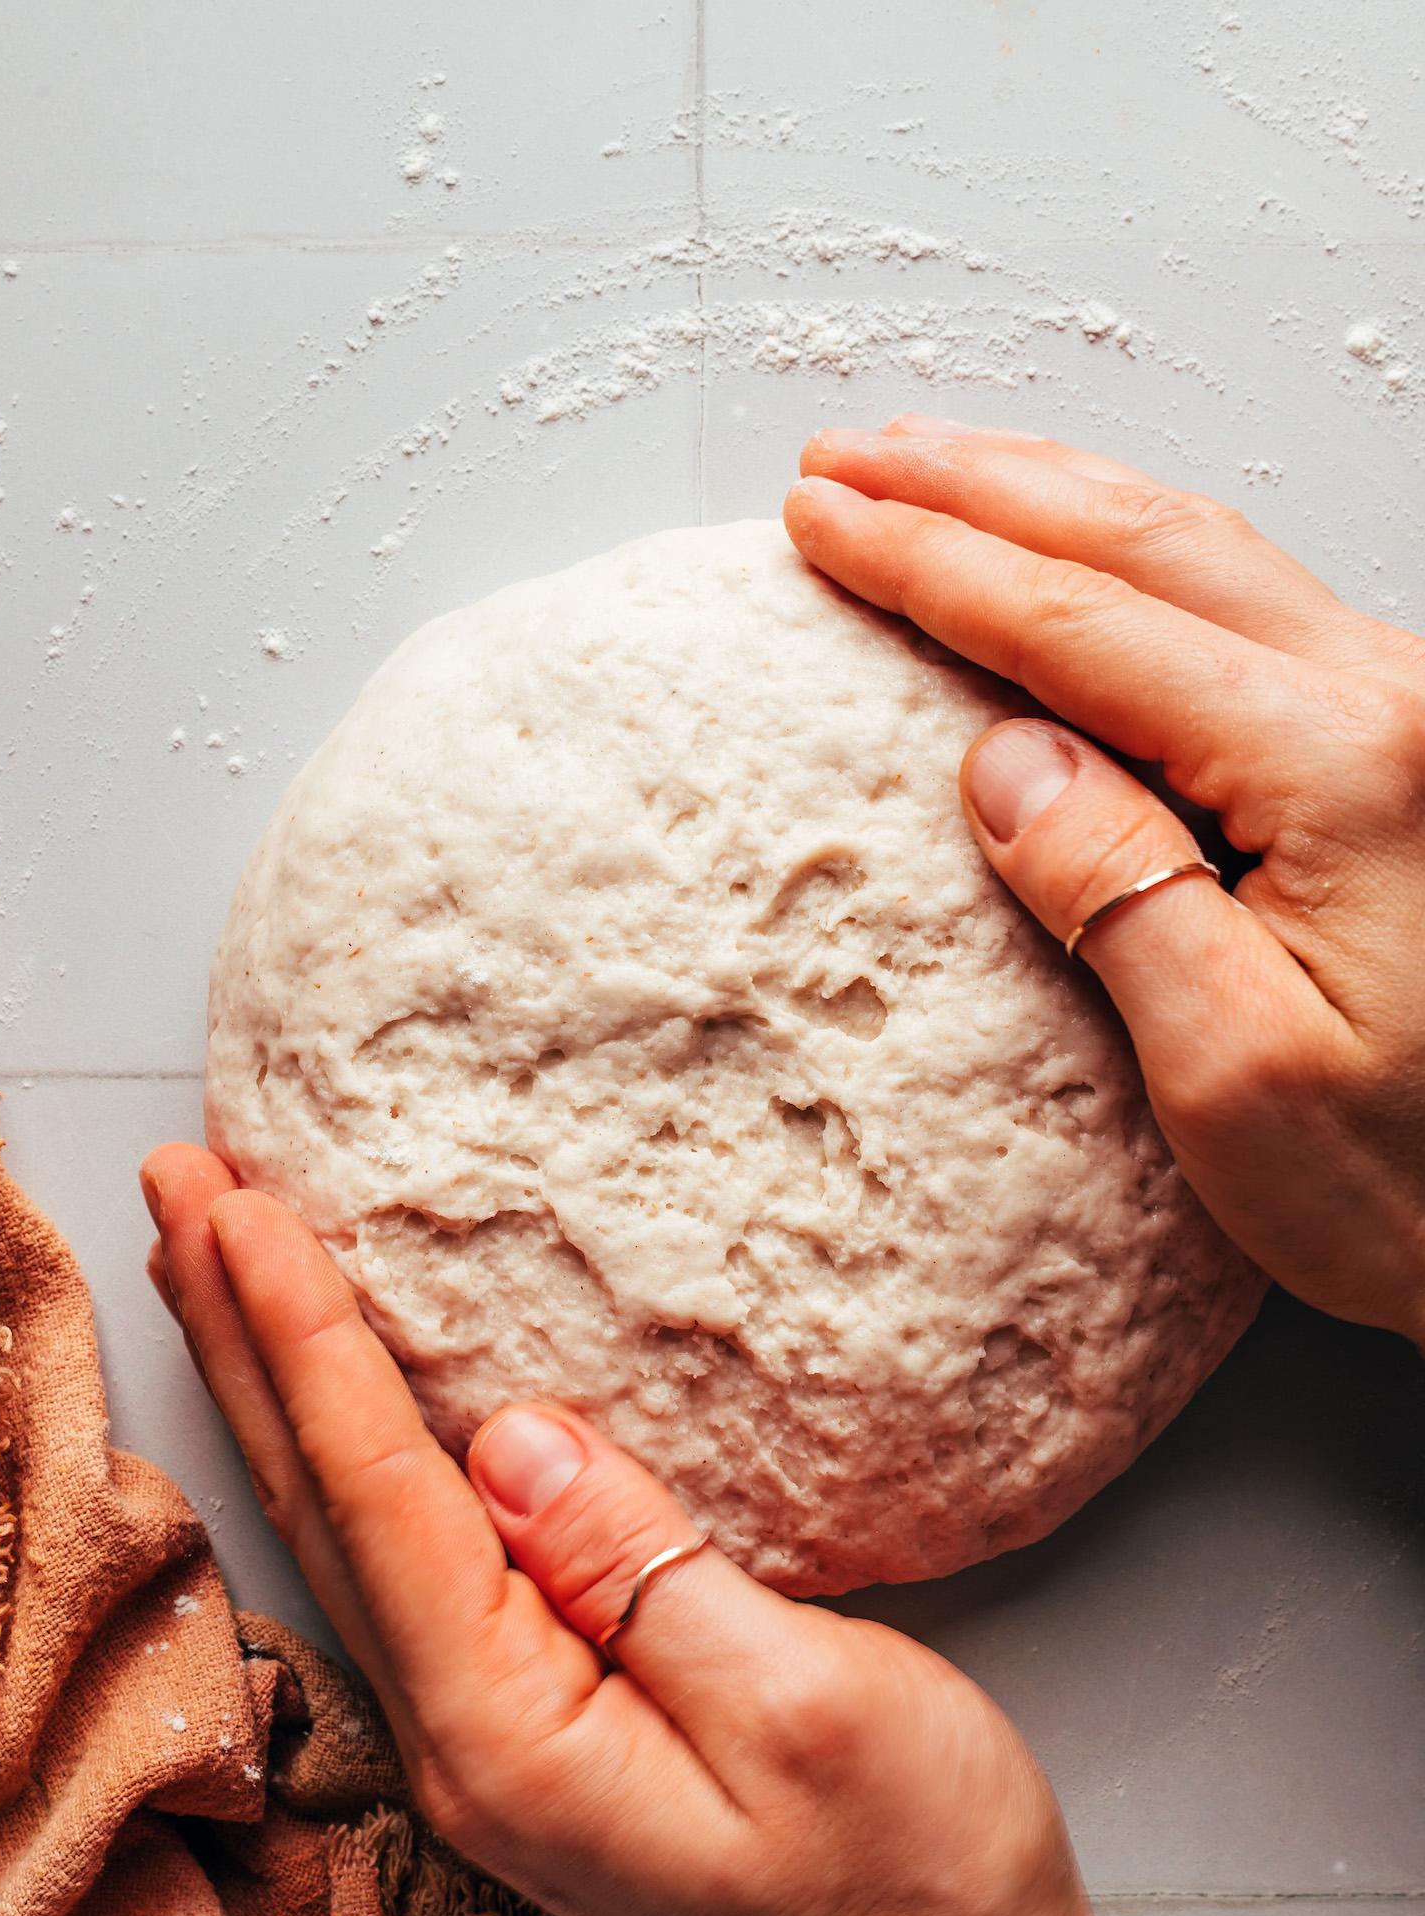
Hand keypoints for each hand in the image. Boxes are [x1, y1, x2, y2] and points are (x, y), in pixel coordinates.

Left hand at [142, 1145, 1175, 1915]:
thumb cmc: (912, 1869)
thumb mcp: (802, 1705)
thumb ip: (643, 1573)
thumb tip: (509, 1440)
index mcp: (511, 1735)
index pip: (377, 1496)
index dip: (306, 1340)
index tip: (241, 1209)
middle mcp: (464, 1739)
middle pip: (319, 1503)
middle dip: (241, 1337)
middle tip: (178, 1191)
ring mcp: (488, 1737)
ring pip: (344, 1526)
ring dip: (273, 1384)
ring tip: (213, 1265)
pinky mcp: (533, 1721)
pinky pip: (405, 1556)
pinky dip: (346, 1450)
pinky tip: (335, 1405)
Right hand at [787, 419, 1424, 1348]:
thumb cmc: (1417, 1183)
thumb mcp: (1239, 1080)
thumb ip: (1121, 901)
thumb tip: (1001, 762)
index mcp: (1343, 769)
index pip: (1087, 631)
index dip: (936, 567)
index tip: (822, 522)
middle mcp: (1390, 704)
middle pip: (1145, 545)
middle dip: (977, 489)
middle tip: (844, 459)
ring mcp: (1406, 712)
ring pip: (1200, 552)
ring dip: (1051, 498)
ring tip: (929, 469)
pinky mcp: (1402, 748)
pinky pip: (1241, 603)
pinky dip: (1127, 556)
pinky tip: (1075, 553)